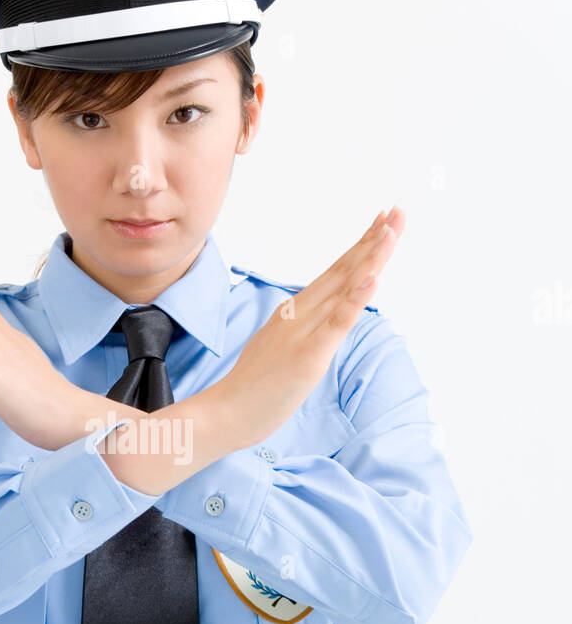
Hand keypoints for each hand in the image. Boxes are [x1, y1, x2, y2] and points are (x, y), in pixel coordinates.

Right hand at [219, 206, 404, 449]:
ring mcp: (304, 332)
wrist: (225, 412)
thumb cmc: (253, 388)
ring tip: (392, 230)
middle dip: (374, 240)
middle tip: (397, 211)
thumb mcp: (280, 348)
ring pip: (343, 288)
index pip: (334, 272)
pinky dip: (356, 298)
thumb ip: (300, 330)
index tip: (381, 222)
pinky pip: (337, 323)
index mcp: (294, 312)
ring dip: (371, 258)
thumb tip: (319, 320)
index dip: (360, 246)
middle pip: (343, 270)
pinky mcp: (309, 356)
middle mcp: (300, 313)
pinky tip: (374, 276)